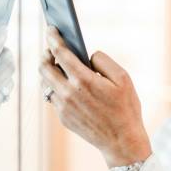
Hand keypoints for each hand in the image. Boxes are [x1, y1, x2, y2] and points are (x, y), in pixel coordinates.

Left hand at [38, 26, 151, 167]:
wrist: (121, 142)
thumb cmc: (126, 108)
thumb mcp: (123, 78)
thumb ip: (103, 61)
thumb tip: (87, 56)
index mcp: (83, 80)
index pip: (60, 53)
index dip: (53, 38)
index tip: (50, 28)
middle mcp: (68, 93)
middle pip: (44, 67)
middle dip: (45, 53)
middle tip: (51, 48)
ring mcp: (63, 107)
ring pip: (45, 83)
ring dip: (48, 71)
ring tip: (56, 64)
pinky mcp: (63, 117)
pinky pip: (53, 97)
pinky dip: (55, 86)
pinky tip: (64, 83)